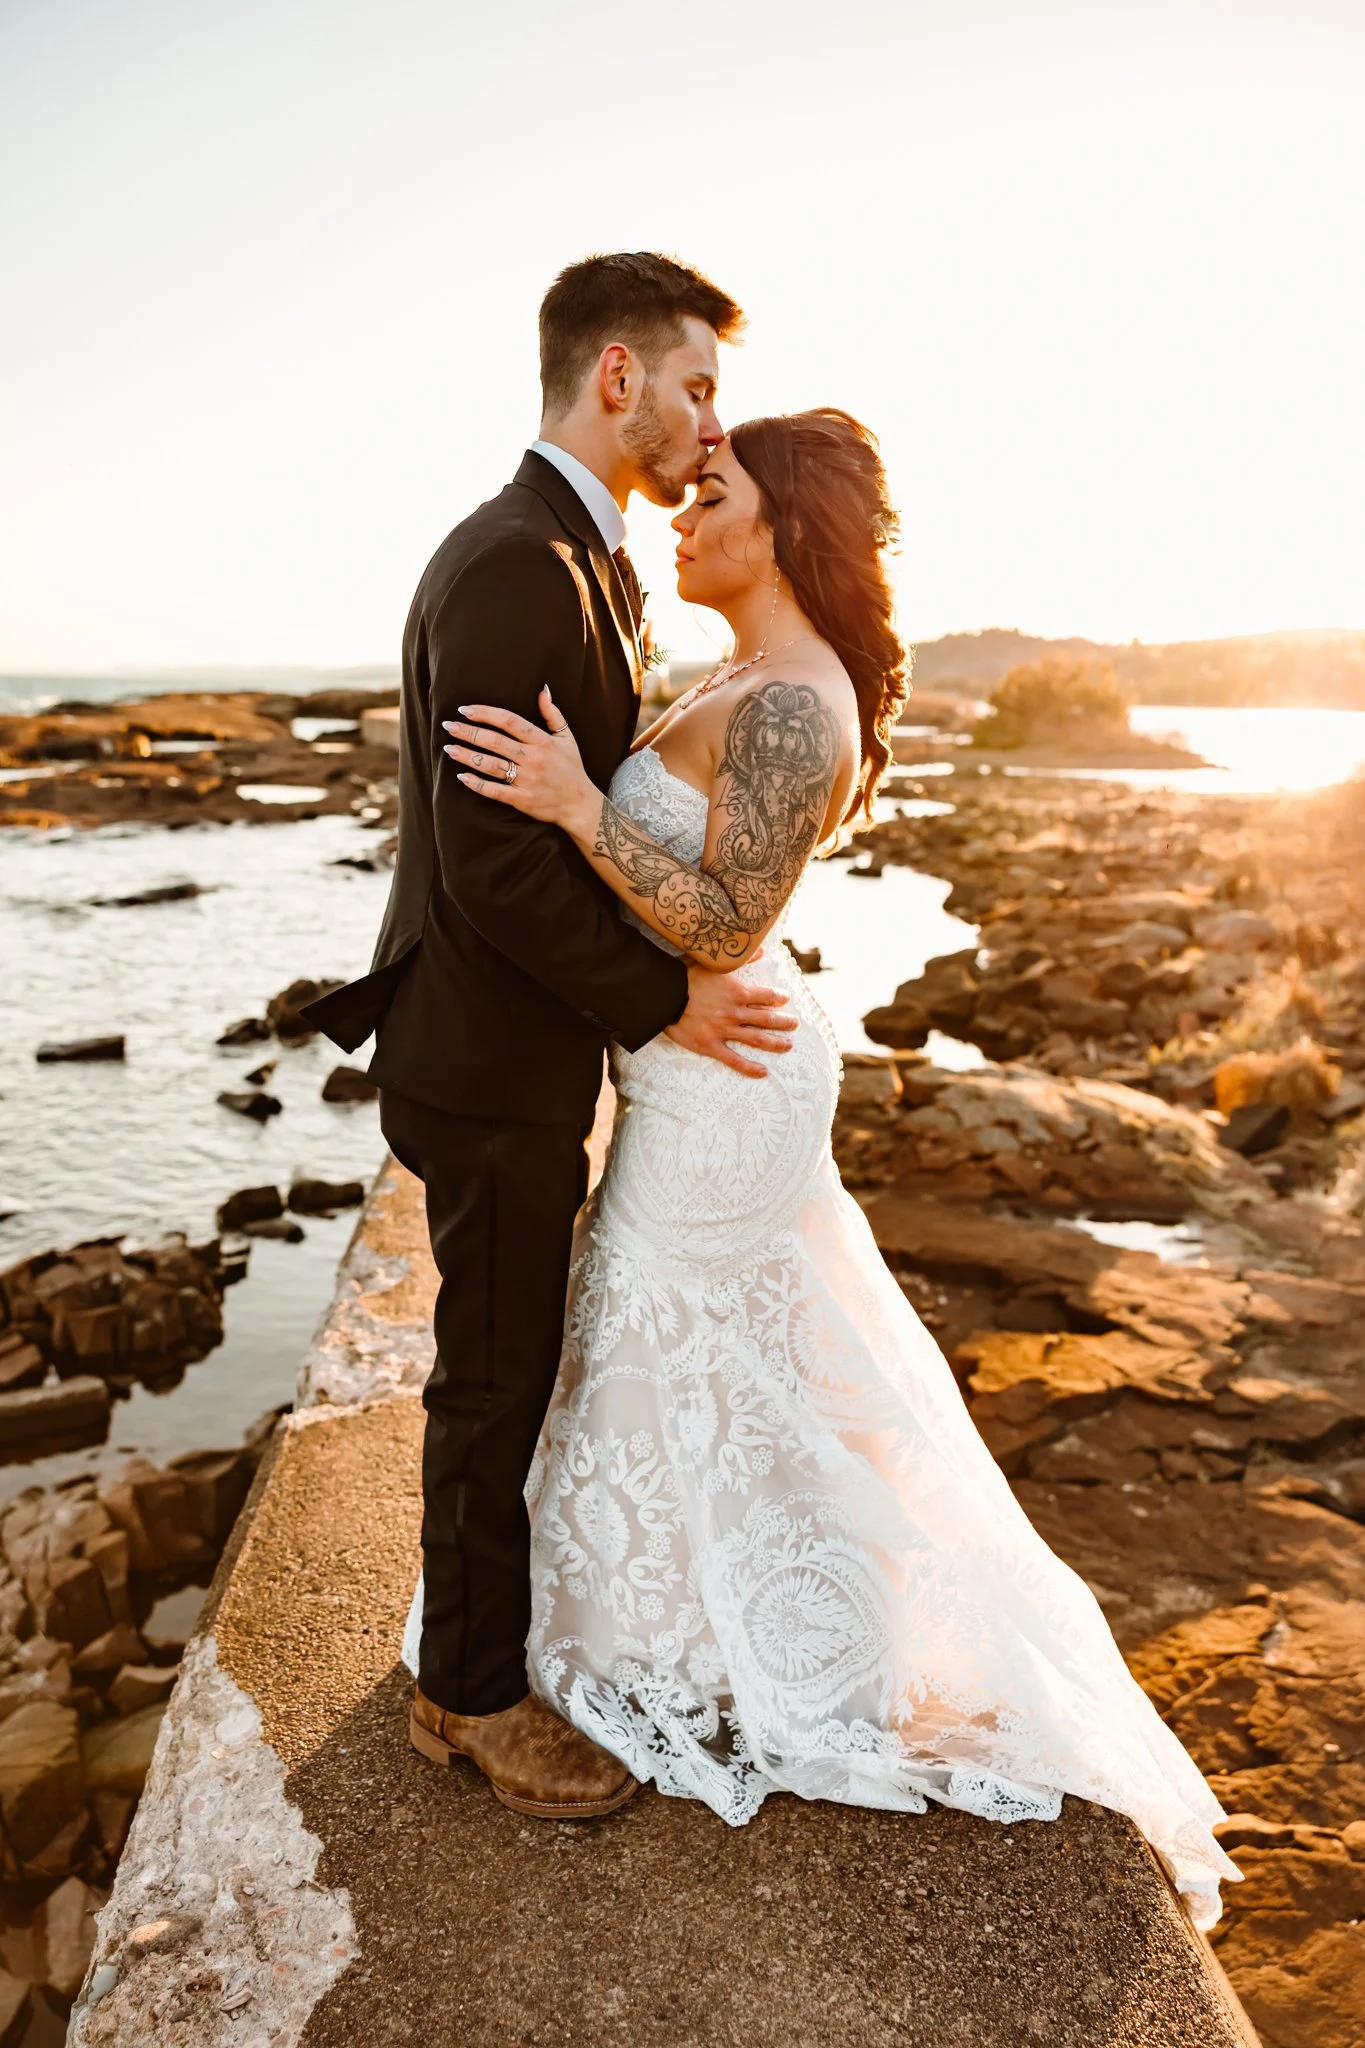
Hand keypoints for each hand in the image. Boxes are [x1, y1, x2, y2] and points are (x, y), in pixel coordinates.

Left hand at [444, 690, 596, 831]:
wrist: (581, 805)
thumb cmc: (572, 769)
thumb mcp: (567, 738)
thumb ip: (553, 714)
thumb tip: (542, 690)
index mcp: (543, 741)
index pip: (509, 721)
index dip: (486, 714)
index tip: (465, 709)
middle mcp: (534, 759)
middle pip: (495, 741)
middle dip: (469, 732)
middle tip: (449, 726)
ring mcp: (527, 780)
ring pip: (492, 765)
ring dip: (468, 756)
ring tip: (449, 749)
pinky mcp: (523, 800)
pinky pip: (496, 791)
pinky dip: (478, 784)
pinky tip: (462, 776)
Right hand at [666, 959, 797, 1078]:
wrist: (662, 995)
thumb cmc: (684, 975)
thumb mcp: (712, 961)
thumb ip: (740, 958)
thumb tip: (760, 950)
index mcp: (738, 991)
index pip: (767, 996)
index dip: (779, 998)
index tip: (785, 999)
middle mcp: (735, 1012)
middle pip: (767, 1019)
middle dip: (784, 1022)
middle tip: (795, 1024)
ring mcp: (724, 1031)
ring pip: (757, 1039)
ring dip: (775, 1043)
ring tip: (788, 1045)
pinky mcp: (710, 1046)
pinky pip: (734, 1060)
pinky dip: (750, 1068)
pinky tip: (763, 1072)